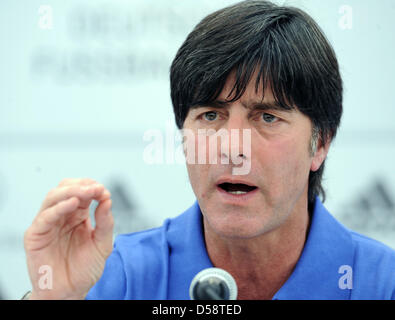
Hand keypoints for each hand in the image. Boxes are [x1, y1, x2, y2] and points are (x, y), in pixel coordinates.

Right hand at [24, 178, 113, 299]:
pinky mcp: (36, 235)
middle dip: (82, 186)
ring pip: (53, 197)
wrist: (70, 293)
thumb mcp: (103, 245)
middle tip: (96, 189)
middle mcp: (62, 216)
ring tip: (87, 192)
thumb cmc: (84, 270)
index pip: (82, 192)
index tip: (104, 191)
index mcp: (78, 215)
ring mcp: (48, 224)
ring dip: (71, 191)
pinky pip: (45, 216)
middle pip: (66, 189)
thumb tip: (107, 200)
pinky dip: (59, 207)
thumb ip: (106, 223)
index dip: (93, 188)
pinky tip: (73, 204)